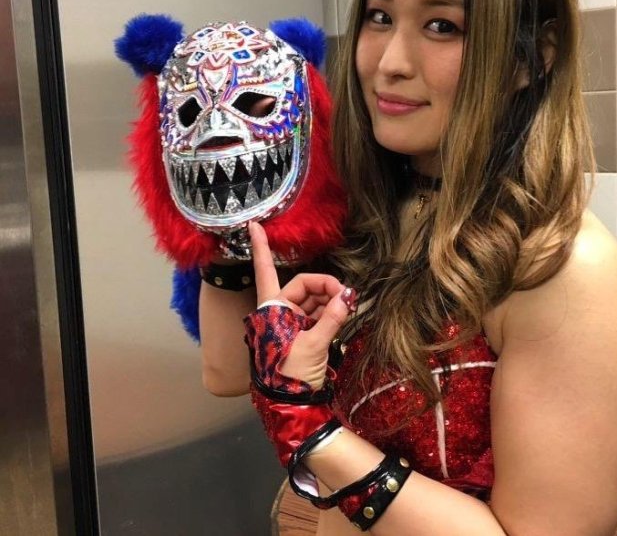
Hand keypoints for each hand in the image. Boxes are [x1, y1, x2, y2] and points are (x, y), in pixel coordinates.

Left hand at [248, 221, 355, 389]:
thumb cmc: (290, 374)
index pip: (265, 270)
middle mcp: (278, 311)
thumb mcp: (314, 345)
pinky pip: (316, 314)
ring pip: (312, 300)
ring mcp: (289, 323)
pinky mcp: (299, 334)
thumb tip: (347, 297)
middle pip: (302, 286)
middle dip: (326, 287)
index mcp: (271, 309)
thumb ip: (332, 318)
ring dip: (331, 300)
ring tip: (349, 306)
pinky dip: (330, 312)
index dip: (260, 247)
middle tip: (348, 296)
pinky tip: (344, 312)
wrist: (290, 406)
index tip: (254, 225)